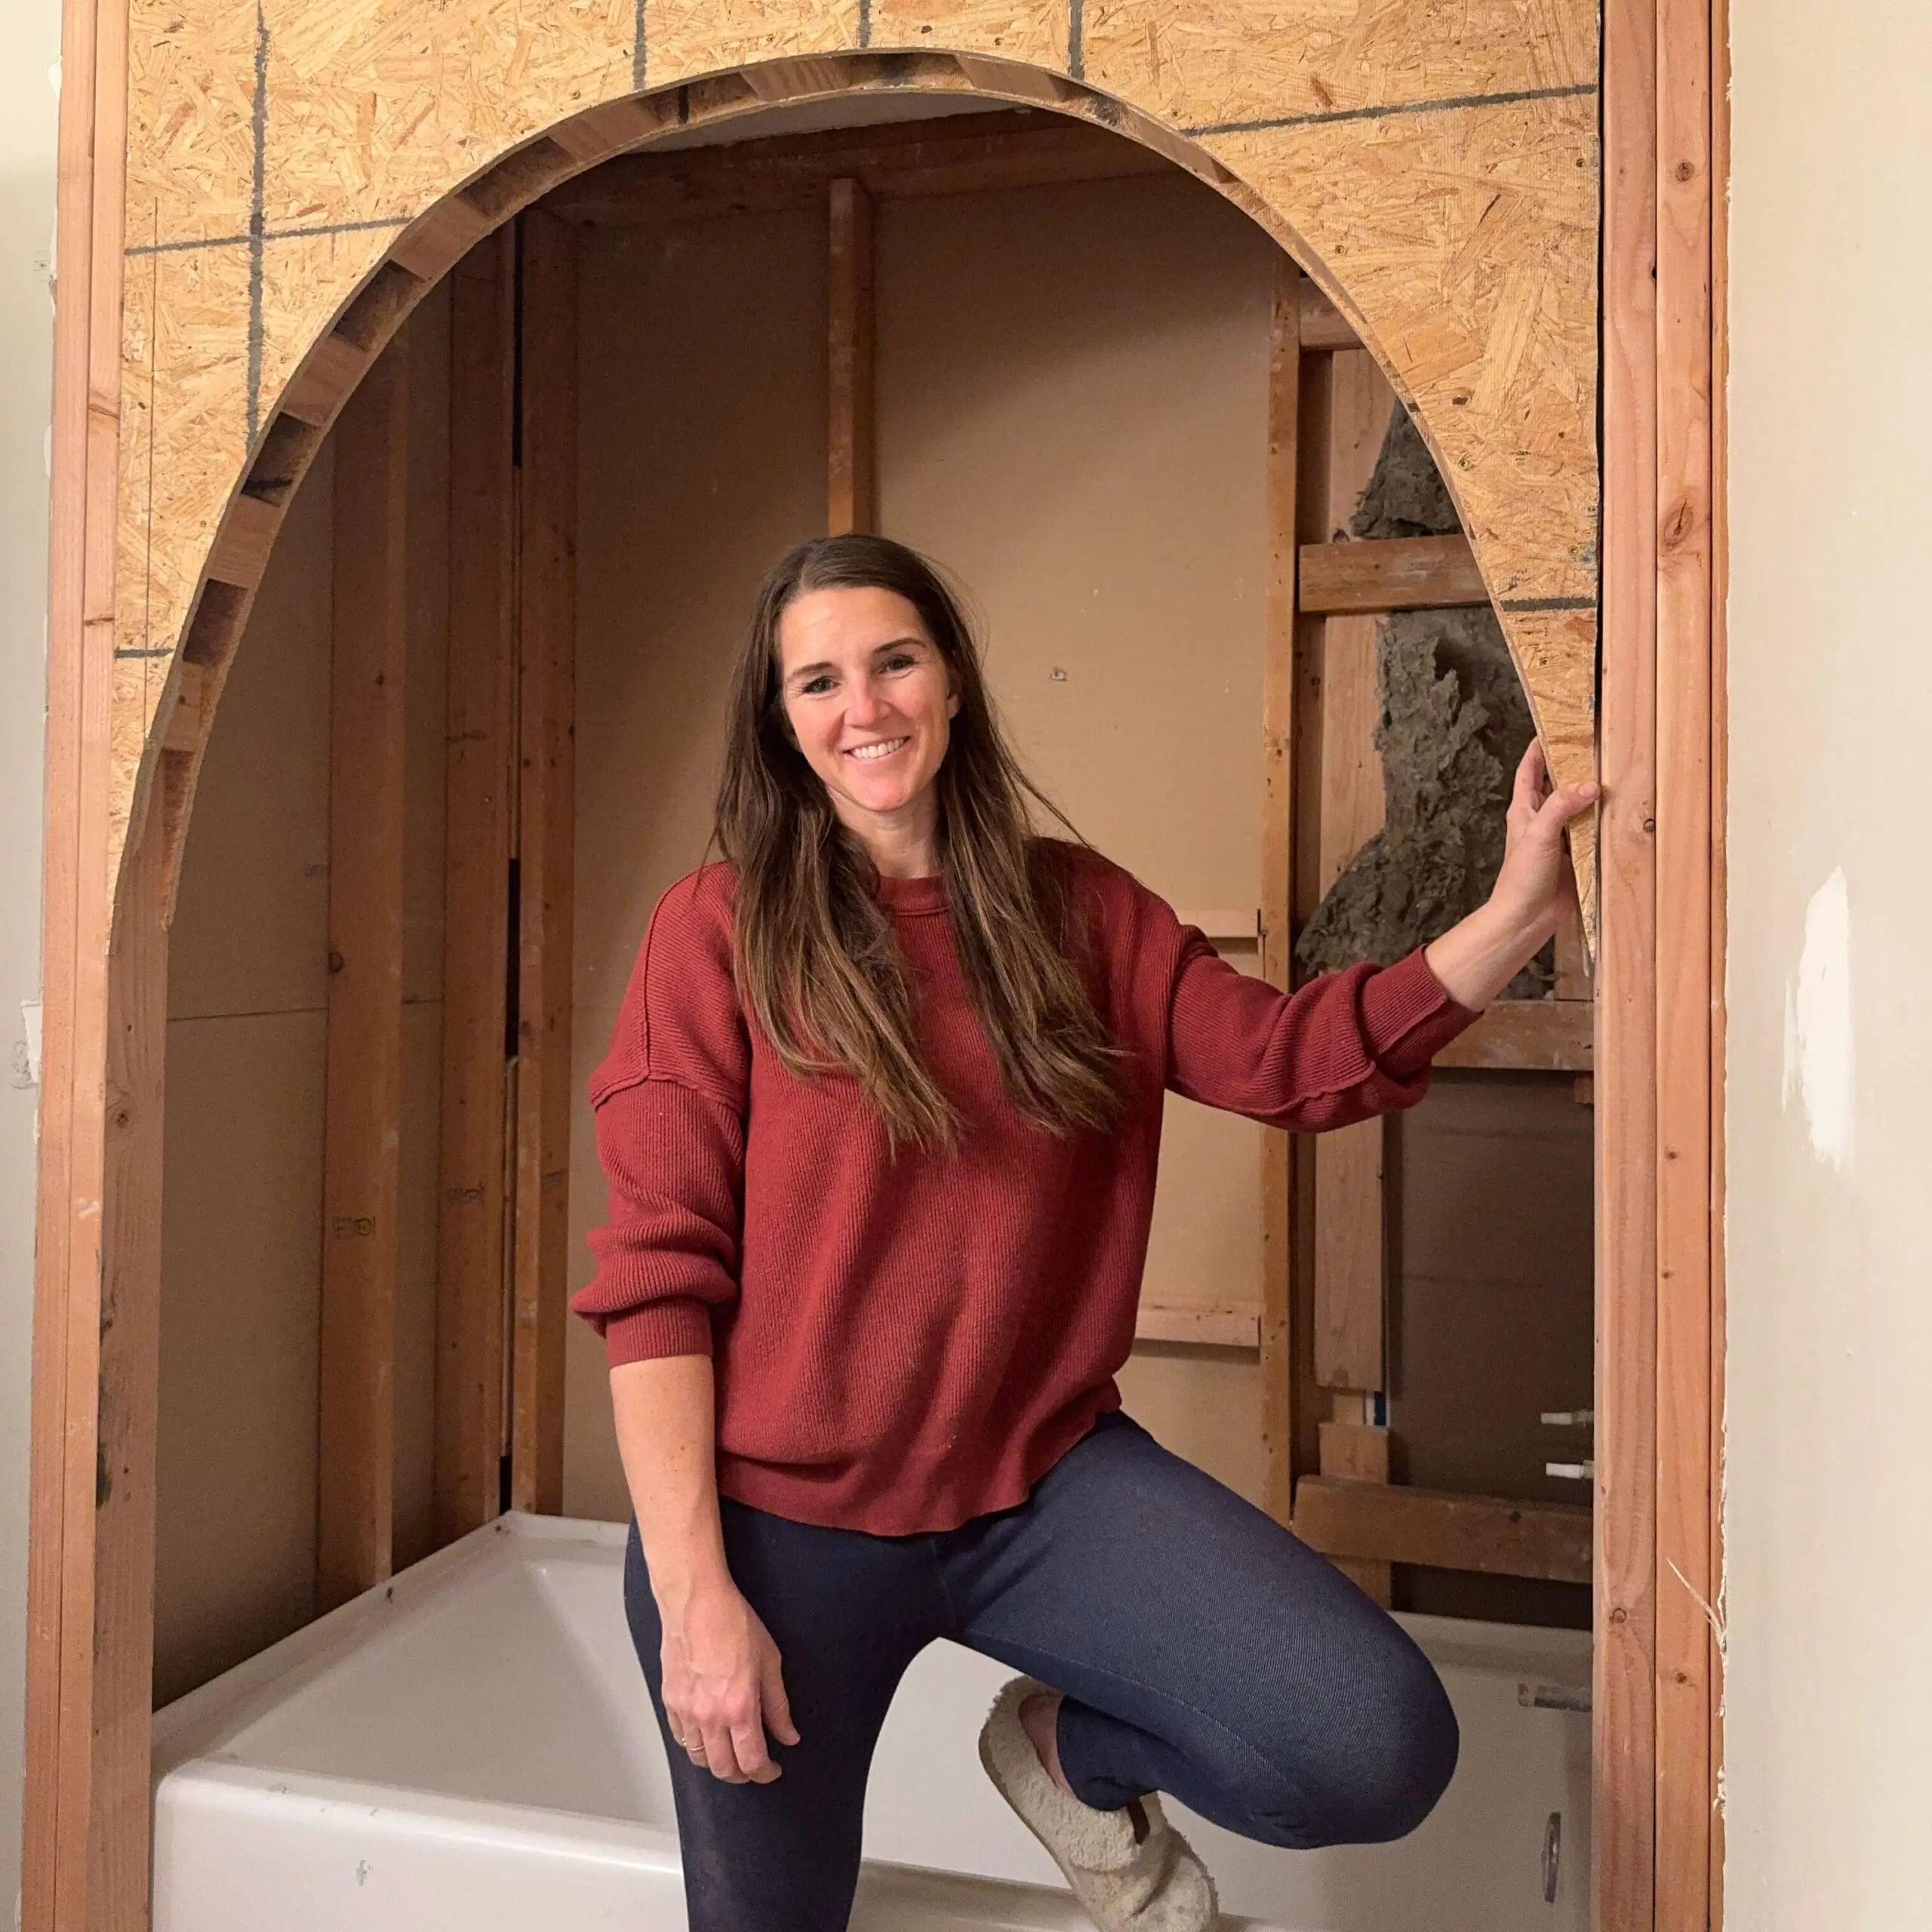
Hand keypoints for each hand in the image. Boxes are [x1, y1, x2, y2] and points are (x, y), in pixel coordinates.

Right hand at [658, 1578, 799, 1783]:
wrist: (696, 1602)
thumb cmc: (734, 1623)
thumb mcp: (770, 1662)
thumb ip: (778, 1706)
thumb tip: (788, 1736)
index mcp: (739, 1708)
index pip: (752, 1761)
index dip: (765, 1773)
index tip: (772, 1770)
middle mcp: (710, 1716)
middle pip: (723, 1769)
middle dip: (742, 1776)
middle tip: (753, 1767)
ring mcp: (686, 1711)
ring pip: (699, 1758)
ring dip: (717, 1763)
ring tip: (731, 1753)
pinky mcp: (670, 1702)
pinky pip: (681, 1738)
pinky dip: (695, 1744)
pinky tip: (708, 1734)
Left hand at [1424, 741, 1597, 1011]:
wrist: (1526, 920)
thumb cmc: (1521, 879)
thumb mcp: (1538, 836)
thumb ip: (1561, 808)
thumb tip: (1589, 784)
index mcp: (1525, 810)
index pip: (1530, 770)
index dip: (1540, 747)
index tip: (1556, 725)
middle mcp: (1543, 820)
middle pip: (1560, 783)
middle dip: (1576, 765)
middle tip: (1600, 744)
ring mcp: (1562, 837)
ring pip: (1581, 807)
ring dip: (1596, 793)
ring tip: (1619, 771)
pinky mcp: (1578, 855)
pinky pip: (1594, 832)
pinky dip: (1607, 821)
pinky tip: (1625, 810)